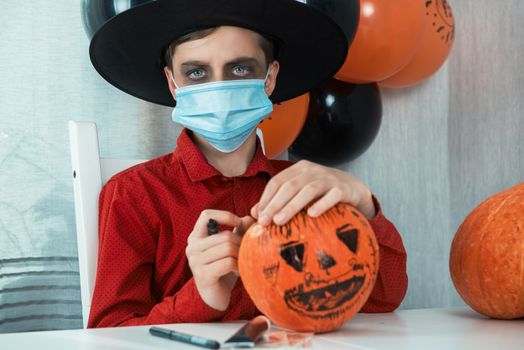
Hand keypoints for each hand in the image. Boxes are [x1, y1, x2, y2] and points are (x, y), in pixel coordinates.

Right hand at [186, 209, 254, 310]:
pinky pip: (228, 262)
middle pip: (225, 235)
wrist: (214, 297)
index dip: (225, 216)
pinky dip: (238, 267)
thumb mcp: (230, 246)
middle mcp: (192, 247)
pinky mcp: (203, 274)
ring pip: (227, 248)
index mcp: (196, 237)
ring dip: (240, 256)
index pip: (206, 215)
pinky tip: (238, 272)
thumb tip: (250, 217)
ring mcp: (195, 261)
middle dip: (241, 244)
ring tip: (241, 263)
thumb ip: (238, 231)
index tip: (239, 223)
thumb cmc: (223, 269)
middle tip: (246, 253)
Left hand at [251, 160, 375, 225]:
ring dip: (292, 206)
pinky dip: (322, 204)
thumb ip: (279, 201)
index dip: (266, 198)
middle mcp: (312, 170)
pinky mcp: (343, 189)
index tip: (258, 216)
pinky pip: (332, 196)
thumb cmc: (321, 194)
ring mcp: (329, 178)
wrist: (354, 189)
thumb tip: (255, 214)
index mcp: (299, 170)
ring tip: (279, 221)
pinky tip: (312, 215)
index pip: (277, 182)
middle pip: (289, 186)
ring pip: (308, 190)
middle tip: (264, 222)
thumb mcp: (300, 194)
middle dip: (275, 204)